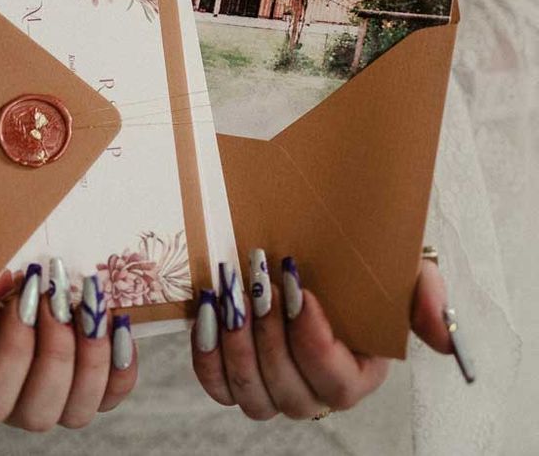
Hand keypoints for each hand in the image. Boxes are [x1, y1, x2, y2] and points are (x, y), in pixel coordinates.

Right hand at [0, 262, 136, 429]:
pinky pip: (115, 394)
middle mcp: (9, 398)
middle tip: (59, 292)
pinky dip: (123, 366)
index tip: (23, 293)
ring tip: (93, 304)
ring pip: (79, 409)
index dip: (14, 352)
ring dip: (93, 356)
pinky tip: (120, 324)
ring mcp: (52, 389)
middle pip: (38, 411)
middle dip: (55, 350)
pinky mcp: (90, 374)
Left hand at [191, 252, 451, 419]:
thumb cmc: (357, 268)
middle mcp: (312, 392)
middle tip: (260, 282)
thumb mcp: (401, 272)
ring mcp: (270, 388)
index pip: (336, 382)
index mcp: (354, 375)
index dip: (314, 343)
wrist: (310, 255)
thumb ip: (425, 299)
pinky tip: (207, 311)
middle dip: (270, 335)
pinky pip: (216, 384)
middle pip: (288, 390)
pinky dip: (206, 354)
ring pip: (251, 393)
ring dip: (236, 344)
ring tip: (230, 295)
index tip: (300, 292)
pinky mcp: (234, 375)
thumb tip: (442, 340)